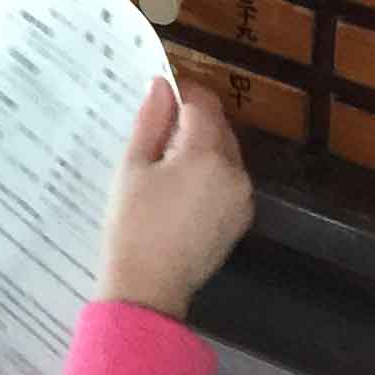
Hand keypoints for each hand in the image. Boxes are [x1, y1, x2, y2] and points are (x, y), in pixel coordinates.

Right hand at [94, 82, 253, 321]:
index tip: (160, 91)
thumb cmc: (132, 225)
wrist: (148, 289)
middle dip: (192, 119)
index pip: (202, 104)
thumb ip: (150, 121)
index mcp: (207, 154)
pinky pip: (230, 180)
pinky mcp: (241, 219)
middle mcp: (235, 172)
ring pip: (226, 153)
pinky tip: (182, 187)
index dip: (182, 90)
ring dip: (203, 145)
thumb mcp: (133, 167)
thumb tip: (161, 84)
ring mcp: (243, 198)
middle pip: (219, 126)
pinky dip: (211, 173)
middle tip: (157, 127)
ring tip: (166, 160)